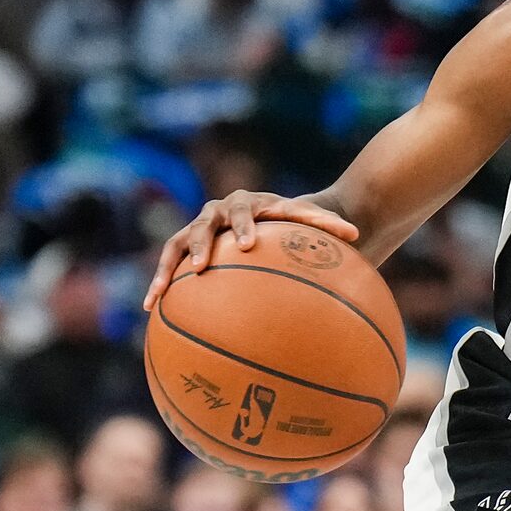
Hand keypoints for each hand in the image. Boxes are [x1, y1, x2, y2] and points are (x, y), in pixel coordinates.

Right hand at [143, 191, 358, 308]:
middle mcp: (226, 209)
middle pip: (213, 220)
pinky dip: (161, 281)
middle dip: (210, 239)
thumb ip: (332, 230)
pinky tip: (150, 307)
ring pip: (183, 238)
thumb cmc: (302, 225)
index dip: (248, 226)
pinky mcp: (188, 242)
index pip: (257, 211)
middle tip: (212, 260)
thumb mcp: (318, 227)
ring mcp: (204, 224)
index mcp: (259, 203)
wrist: (278, 215)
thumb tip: (360, 236)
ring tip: (171, 286)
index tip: (246, 246)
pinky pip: (170, 261)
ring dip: (178, 260)